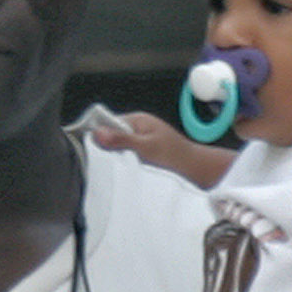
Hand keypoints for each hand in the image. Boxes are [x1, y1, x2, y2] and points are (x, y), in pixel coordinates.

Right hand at [87, 109, 234, 187]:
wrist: (197, 170)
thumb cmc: (176, 156)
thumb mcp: (146, 147)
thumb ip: (122, 140)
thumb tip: (97, 133)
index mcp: (138, 120)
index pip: (109, 122)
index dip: (100, 135)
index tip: (94, 148)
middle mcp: (138, 128)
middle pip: (113, 136)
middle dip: (109, 149)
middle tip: (111, 161)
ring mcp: (141, 141)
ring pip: (120, 149)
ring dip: (119, 159)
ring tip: (124, 167)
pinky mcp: (144, 155)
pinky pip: (128, 158)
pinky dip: (128, 165)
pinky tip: (130, 171)